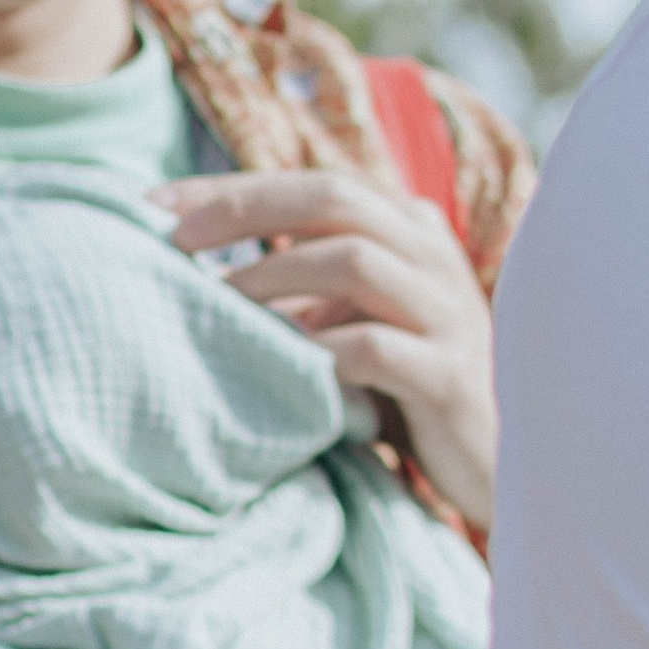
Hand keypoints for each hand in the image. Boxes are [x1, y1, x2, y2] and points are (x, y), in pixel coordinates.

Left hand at [153, 165, 497, 529]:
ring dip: (271, 277)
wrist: (495, 466)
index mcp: (409, 231)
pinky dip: (313, 351)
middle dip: (244, 209)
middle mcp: (433, 257)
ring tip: (216, 307)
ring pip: (352, 260)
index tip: (153, 204)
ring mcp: (448, 313)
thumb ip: (303, 289)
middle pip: (333, 198)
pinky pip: (373, 346)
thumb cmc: (405, 392)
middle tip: (174, 244)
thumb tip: (191, 269)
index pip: (315, 183)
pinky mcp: (450, 375)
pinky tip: (274, 367)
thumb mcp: (353, 324)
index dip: (233, 187)